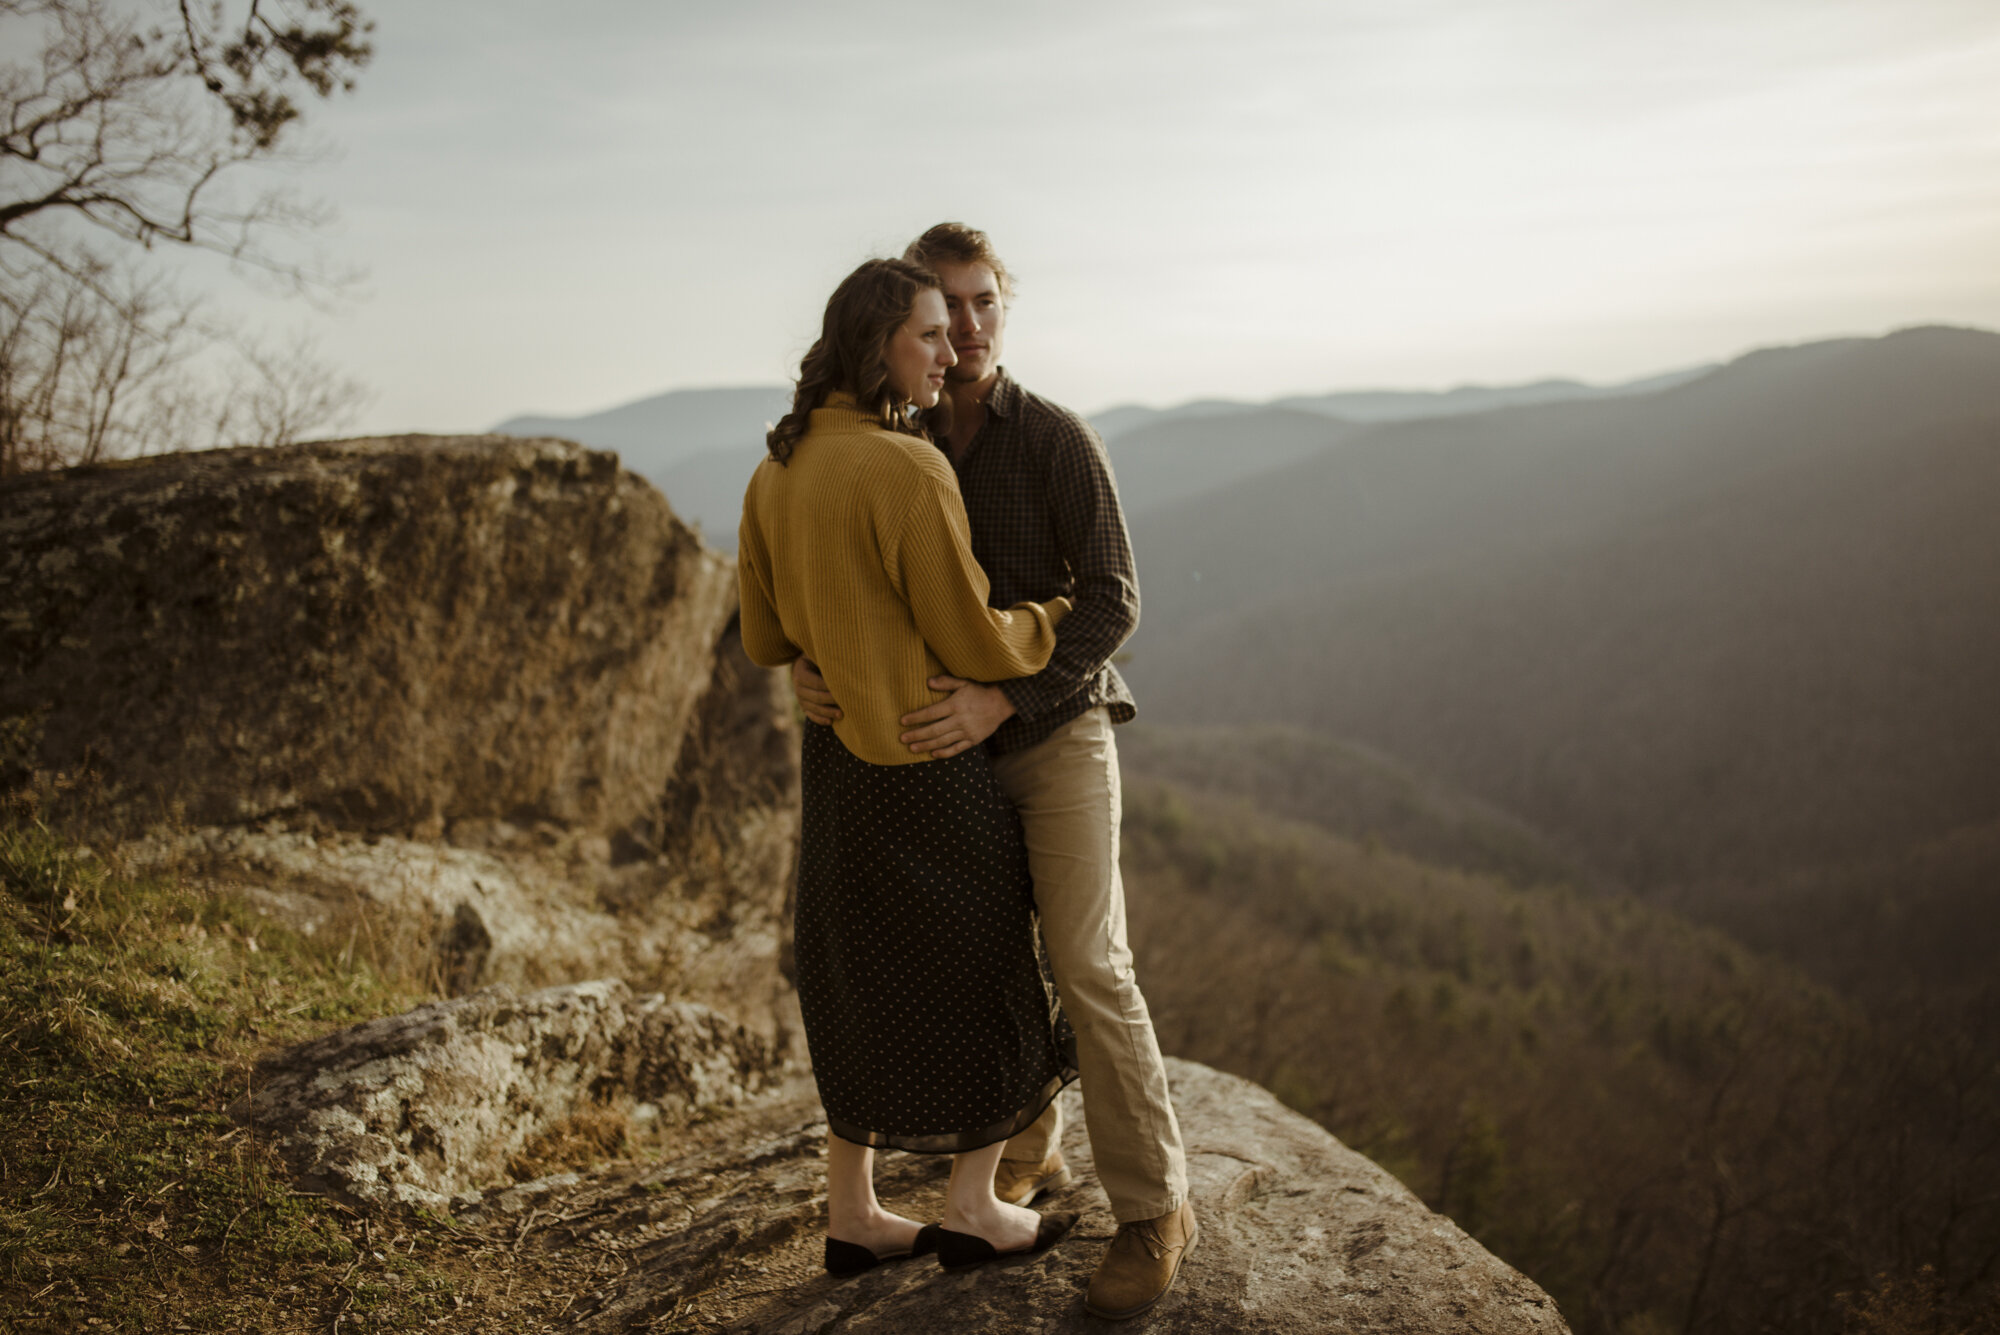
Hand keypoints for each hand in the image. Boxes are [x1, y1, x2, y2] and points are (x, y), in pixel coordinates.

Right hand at [792, 657, 841, 725]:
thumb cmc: (816, 658)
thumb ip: (826, 660)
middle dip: (831, 701)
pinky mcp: (804, 706)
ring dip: (828, 712)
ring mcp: (800, 699)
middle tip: (846, 702)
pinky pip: (811, 715)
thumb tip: (843, 663)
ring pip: (814, 708)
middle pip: (816, 697)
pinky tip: (831, 722)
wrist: (805, 665)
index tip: (845, 688)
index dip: (829, 687)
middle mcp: (798, 687)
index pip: (816, 682)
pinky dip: (820, 719)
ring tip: (842, 715)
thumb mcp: (817, 655)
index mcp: (800, 673)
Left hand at [898, 676, 1016, 758]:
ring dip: (926, 745)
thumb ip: (946, 682)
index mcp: (956, 705)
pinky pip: (957, 749)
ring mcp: (967, 732)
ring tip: (912, 748)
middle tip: (902, 739)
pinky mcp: (973, 740)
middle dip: (917, 735)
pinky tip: (933, 754)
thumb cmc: (979, 691)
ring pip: (943, 741)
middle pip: (934, 730)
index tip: (902, 721)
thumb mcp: (963, 682)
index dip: (916, 718)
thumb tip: (928, 682)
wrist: (1001, 704)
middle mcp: (960, 720)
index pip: (931, 713)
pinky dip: (944, 752)